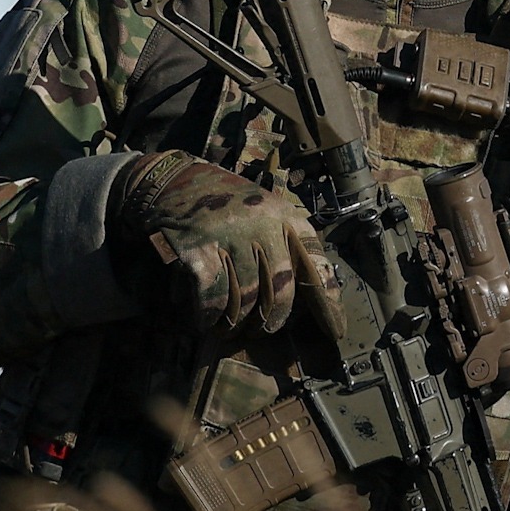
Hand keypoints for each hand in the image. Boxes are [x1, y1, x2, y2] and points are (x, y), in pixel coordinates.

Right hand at [116, 152, 316, 335]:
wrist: (174, 179)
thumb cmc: (224, 201)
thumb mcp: (264, 209)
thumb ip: (283, 241)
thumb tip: (302, 292)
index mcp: (284, 216)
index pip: (315, 262)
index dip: (327, 300)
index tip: (335, 330)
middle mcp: (262, 224)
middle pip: (280, 288)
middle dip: (272, 318)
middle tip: (263, 331)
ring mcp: (230, 235)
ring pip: (246, 297)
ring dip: (237, 322)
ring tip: (231, 330)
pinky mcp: (198, 248)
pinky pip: (213, 296)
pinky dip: (210, 315)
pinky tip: (207, 321)